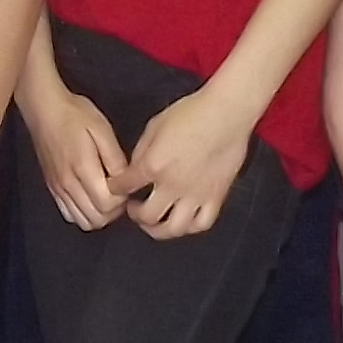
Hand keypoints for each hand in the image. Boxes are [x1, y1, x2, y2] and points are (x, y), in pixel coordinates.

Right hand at [17, 79, 126, 230]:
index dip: (122, 199)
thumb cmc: (74, 115)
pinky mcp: (52, 188)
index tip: (125, 184)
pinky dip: (83, 213)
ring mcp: (58, 189)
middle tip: (119, 191)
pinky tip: (90, 197)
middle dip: (114, 211)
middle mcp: (68, 184)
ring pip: (83, 222)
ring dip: (99, 215)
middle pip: (96, 219)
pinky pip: (69, 215)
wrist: (44, 109)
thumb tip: (125, 181)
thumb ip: (116, 159)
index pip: (107, 205)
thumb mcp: (102, 129)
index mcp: (83, 168)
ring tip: (106, 195)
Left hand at [124, 89, 258, 239]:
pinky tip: (183, 220)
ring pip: (175, 228)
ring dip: (160, 229)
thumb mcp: (154, 126)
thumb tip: (135, 168)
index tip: (116, 188)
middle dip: (136, 215)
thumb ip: (141, 151)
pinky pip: (201, 223)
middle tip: (134, 208)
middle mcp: (173, 186)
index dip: (116, 188)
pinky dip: (189, 227)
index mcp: (154, 165)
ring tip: (156, 222)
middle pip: (148, 217)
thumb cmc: (191, 113)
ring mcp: (196, 194)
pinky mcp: (216, 196)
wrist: (226, 113)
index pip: (125, 187)